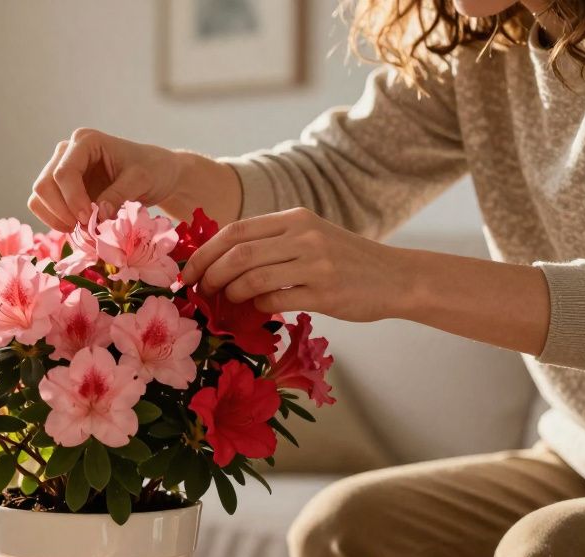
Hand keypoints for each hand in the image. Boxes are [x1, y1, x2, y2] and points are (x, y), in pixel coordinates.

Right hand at [28, 128, 184, 230]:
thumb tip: (97, 215)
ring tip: (81, 229)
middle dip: (61, 211)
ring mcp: (60, 170)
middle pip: (44, 185)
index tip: (89, 219)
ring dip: (56, 218)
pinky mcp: (60, 189)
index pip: (64, 172)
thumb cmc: (152, 170)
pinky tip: (77, 228)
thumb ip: (119, 195)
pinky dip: (56, 222)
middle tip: (84, 227)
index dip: (72, 199)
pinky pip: (44, 208)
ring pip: (39, 198)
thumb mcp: (141, 180)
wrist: (156, 174)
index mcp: (86, 141)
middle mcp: (66, 152)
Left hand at [180, 207, 407, 322]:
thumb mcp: (309, 236)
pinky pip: (275, 301)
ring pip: (252, 279)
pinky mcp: (325, 294)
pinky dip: (257, 307)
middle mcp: (304, 236)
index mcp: (295, 219)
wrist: (397, 278)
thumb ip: (270, 242)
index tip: (187, 273)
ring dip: (230, 294)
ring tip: (226, 302)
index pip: (235, 231)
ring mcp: (316, 265)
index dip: (204, 253)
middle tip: (198, 292)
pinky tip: (258, 309)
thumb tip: (216, 261)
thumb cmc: (344, 261)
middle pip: (237, 254)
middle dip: (209, 276)